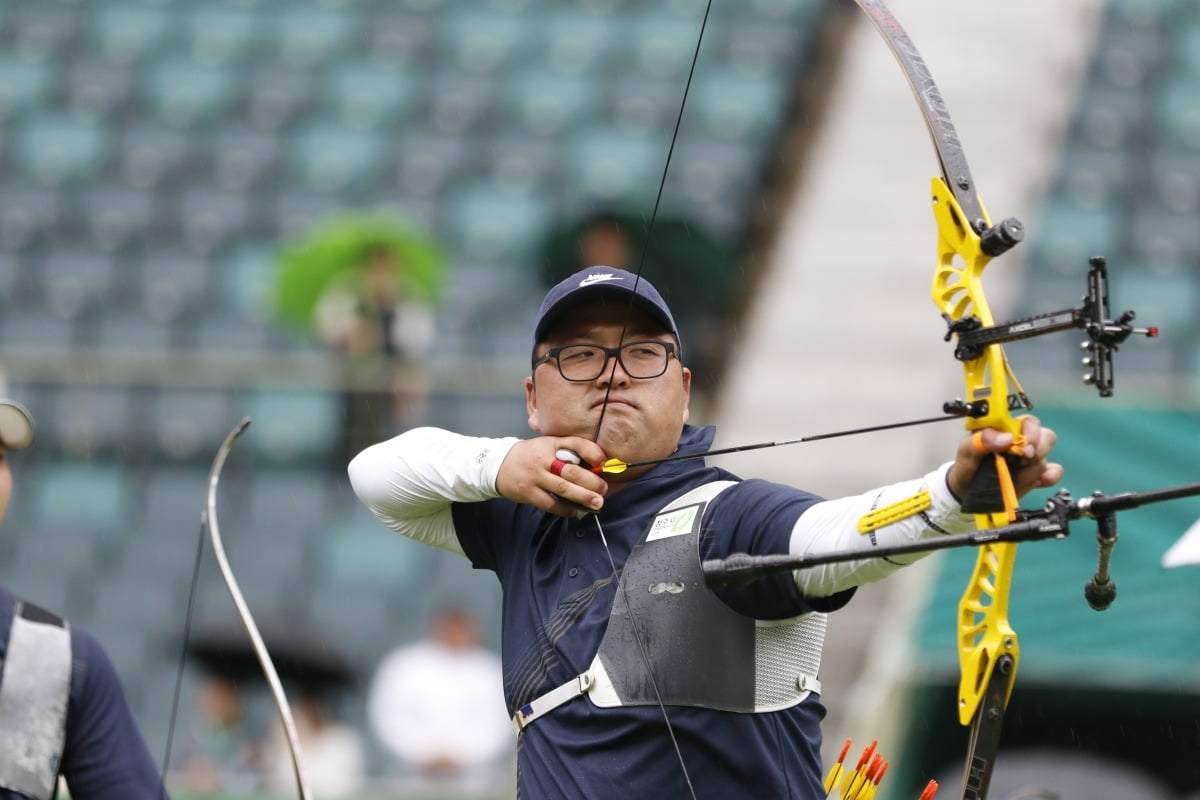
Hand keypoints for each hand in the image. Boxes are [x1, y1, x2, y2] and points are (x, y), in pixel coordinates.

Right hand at [496, 436, 609, 516]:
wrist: (499, 464)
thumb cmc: (531, 455)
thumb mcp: (548, 445)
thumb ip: (568, 452)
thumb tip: (596, 468)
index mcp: (551, 443)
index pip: (575, 443)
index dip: (592, 452)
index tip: (604, 462)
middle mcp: (543, 459)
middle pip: (571, 470)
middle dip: (591, 482)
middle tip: (604, 489)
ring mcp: (535, 476)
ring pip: (562, 488)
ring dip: (582, 497)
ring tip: (597, 503)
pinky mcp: (529, 492)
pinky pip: (550, 504)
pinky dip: (565, 509)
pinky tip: (576, 511)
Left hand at [947, 415, 1062, 501]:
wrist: (966, 490)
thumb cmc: (968, 465)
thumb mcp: (967, 449)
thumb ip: (983, 439)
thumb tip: (1008, 438)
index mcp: (1007, 429)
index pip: (1029, 422)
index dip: (1031, 431)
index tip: (1022, 444)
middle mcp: (1022, 442)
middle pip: (1046, 437)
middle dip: (1036, 449)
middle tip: (1021, 460)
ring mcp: (1030, 459)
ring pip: (1046, 456)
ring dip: (1033, 467)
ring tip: (1017, 474)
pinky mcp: (1035, 476)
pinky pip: (1054, 472)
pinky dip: (1049, 476)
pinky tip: (1038, 482)